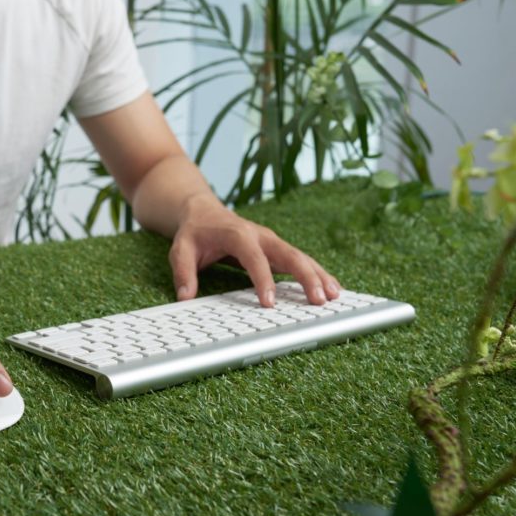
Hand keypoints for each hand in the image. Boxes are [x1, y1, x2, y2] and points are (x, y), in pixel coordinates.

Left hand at [169, 196, 341, 306]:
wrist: (203, 211)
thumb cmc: (194, 232)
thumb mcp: (180, 249)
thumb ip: (183, 272)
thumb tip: (185, 298)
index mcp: (238, 234)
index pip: (254, 258)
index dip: (262, 280)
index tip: (269, 303)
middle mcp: (261, 236)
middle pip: (289, 254)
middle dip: (306, 276)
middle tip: (319, 299)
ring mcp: (272, 242)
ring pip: (300, 257)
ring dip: (318, 276)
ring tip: (335, 296)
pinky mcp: (277, 249)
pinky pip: (300, 261)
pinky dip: (316, 273)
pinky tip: (331, 288)